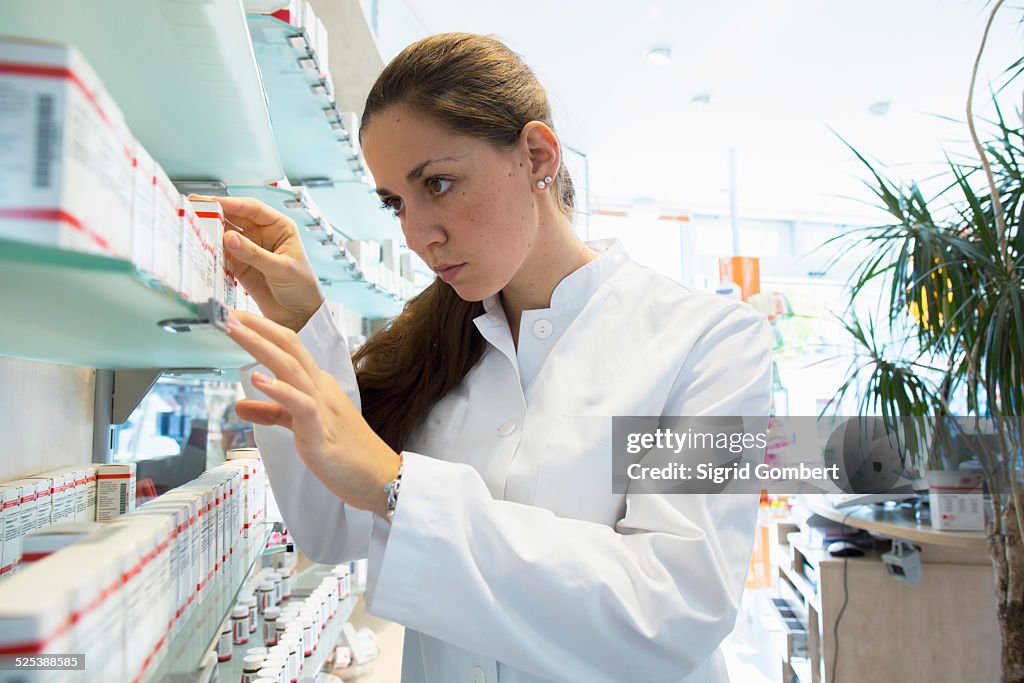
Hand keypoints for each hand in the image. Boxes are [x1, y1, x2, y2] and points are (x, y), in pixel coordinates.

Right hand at [190, 194, 322, 331]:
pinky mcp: (240, 266)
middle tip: (194, 209)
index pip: (252, 209)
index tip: (213, 202)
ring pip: (226, 235)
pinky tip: (201, 248)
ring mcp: (250, 250)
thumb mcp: (281, 268)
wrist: (300, 315)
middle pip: (235, 219)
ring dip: (211, 232)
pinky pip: (223, 255)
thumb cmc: (302, 287)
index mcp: (279, 227)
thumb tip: (229, 238)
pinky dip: (212, 252)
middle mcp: (263, 235)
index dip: (232, 204)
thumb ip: (254, 254)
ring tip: (193, 228)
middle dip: (215, 214)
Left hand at [227, 310, 401, 516]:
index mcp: (318, 384)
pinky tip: (258, 380)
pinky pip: (300, 405)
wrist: (378, 477)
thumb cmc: (345, 453)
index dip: (262, 330)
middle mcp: (320, 388)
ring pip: (290, 368)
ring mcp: (323, 406)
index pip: (289, 347)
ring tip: (235, 331)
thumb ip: (273, 413)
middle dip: (257, 328)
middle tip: (228, 313)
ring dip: (261, 347)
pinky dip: (279, 390)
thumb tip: (240, 405)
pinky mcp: (321, 430)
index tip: (236, 317)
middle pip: (289, 347)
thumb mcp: (301, 427)